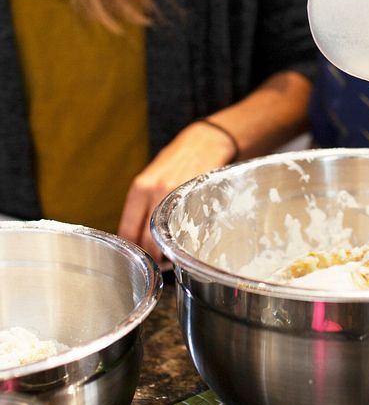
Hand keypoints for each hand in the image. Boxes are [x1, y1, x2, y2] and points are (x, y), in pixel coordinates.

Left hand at [117, 120, 236, 259]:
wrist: (205, 142)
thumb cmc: (177, 159)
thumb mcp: (152, 176)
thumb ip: (143, 202)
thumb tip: (135, 233)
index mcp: (141, 189)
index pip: (128, 229)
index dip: (130, 247)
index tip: (133, 256)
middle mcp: (157, 193)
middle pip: (147, 239)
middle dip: (150, 255)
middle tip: (154, 262)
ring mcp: (179, 197)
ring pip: (167, 238)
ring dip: (167, 252)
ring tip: (169, 256)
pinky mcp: (198, 201)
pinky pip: (189, 229)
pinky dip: (184, 240)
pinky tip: (184, 242)